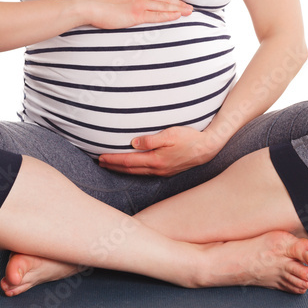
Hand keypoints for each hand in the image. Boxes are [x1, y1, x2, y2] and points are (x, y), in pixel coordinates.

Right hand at [86, 0, 192, 29]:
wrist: (90, 6)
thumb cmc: (99, 1)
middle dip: (178, 2)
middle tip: (190, 6)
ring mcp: (139, 3)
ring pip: (163, 6)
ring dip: (177, 8)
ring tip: (188, 11)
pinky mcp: (136, 14)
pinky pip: (156, 15)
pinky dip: (168, 15)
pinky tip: (177, 16)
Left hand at [98, 125, 218, 176]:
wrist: (207, 147)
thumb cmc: (189, 138)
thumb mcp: (170, 134)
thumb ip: (150, 139)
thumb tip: (133, 142)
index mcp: (156, 160)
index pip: (128, 161)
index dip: (113, 160)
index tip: (100, 157)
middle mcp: (157, 169)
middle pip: (130, 169)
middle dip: (113, 166)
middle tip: (100, 163)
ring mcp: (162, 171)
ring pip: (137, 173)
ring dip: (122, 169)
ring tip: (111, 165)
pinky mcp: (167, 171)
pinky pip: (145, 173)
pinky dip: (134, 170)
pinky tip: (131, 168)